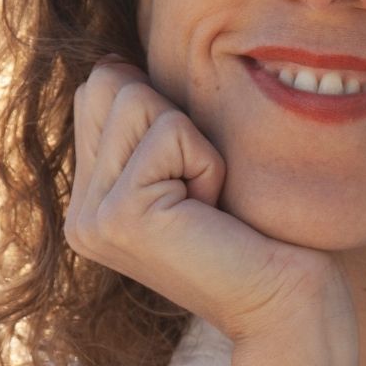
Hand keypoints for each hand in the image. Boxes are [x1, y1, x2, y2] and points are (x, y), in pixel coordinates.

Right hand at [64, 60, 356, 348]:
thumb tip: (112, 61)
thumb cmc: (255, 230)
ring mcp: (91, 217)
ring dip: (196, 143)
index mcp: (91, 199)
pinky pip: (171, 132)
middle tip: (201, 191)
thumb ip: (145, 124)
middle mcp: (80, 212)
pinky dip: (208, 162)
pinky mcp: (120, 215)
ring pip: (139, 100)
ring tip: (207, 203)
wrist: (285, 304)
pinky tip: (213, 213)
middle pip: (111, 84)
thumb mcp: (189, 167)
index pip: (99, 90)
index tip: (192, 177)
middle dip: (176, 121)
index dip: (165, 111)